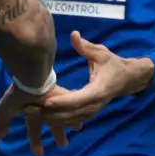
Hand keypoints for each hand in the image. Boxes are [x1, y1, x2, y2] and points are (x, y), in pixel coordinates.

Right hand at [0, 82, 73, 155]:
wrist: (31, 78)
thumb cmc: (18, 95)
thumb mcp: (5, 110)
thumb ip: (2, 124)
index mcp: (31, 113)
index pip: (33, 130)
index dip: (35, 143)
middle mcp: (44, 109)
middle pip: (53, 124)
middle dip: (58, 134)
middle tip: (64, 145)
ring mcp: (55, 103)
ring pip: (64, 116)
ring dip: (69, 123)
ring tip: (78, 128)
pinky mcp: (65, 96)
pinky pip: (72, 108)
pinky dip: (76, 112)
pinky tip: (83, 115)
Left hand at [39, 31, 153, 126]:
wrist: (127, 79)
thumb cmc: (113, 64)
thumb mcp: (101, 53)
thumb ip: (86, 47)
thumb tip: (74, 34)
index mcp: (97, 91)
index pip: (77, 99)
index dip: (61, 101)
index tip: (44, 101)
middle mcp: (94, 105)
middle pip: (69, 114)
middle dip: (48, 113)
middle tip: (27, 108)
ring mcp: (91, 111)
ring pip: (68, 120)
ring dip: (48, 118)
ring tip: (28, 112)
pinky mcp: (87, 113)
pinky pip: (70, 120)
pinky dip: (55, 120)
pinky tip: (39, 116)